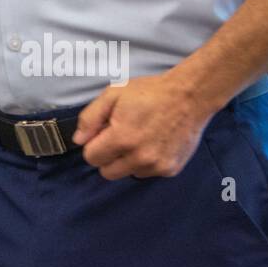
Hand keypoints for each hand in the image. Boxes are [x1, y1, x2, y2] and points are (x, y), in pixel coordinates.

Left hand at [74, 73, 213, 179]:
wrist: (189, 97)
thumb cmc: (149, 92)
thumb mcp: (113, 94)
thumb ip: (90, 118)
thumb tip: (78, 140)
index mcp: (122, 139)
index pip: (91, 158)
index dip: (93, 144)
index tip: (102, 134)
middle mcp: (139, 158)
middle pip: (107, 172)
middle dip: (107, 156)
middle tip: (118, 137)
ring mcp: (156, 166)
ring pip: (127, 173)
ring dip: (127, 160)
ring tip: (138, 137)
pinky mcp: (170, 170)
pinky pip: (147, 173)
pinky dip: (145, 162)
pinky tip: (153, 143)